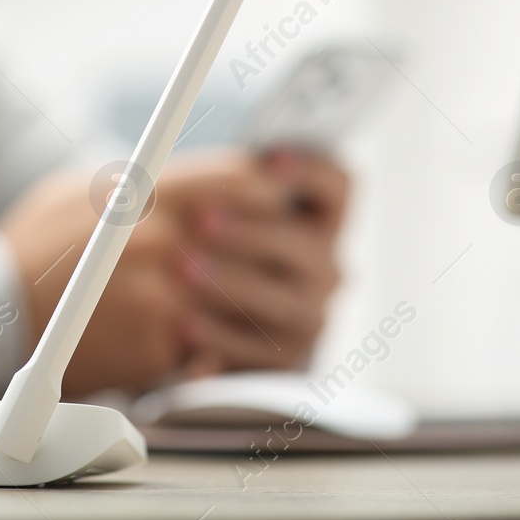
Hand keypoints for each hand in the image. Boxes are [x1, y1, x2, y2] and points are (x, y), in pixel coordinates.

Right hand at [0, 149, 335, 395]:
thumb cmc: (39, 246)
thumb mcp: (87, 188)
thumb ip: (148, 181)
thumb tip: (205, 182)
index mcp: (147, 193)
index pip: (241, 178)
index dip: (269, 187)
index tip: (276, 194)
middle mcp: (161, 241)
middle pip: (255, 235)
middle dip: (273, 242)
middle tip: (276, 249)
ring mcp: (164, 296)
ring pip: (245, 294)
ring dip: (255, 297)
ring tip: (249, 298)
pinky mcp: (160, 346)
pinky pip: (213, 342)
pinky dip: (216, 341)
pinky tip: (208, 334)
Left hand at [175, 147, 346, 377]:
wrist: (184, 310)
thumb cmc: (204, 240)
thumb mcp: (209, 200)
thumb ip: (223, 180)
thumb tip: (231, 171)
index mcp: (315, 218)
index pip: (336, 185)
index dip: (310, 169)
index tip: (269, 160)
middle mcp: (323, 267)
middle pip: (305, 245)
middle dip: (250, 232)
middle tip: (200, 221)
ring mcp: (308, 315)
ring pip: (284, 301)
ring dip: (231, 283)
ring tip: (182, 269)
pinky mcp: (282, 359)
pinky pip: (257, 352)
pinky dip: (218, 336)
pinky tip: (183, 323)